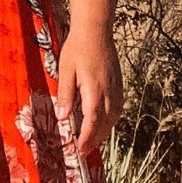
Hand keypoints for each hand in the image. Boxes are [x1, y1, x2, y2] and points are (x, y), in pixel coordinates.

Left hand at [56, 26, 121, 160]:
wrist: (96, 31)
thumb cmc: (77, 49)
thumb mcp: (65, 71)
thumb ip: (65, 95)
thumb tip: (62, 118)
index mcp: (94, 91)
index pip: (92, 122)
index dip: (87, 138)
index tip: (79, 149)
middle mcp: (108, 93)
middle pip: (105, 124)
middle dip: (94, 140)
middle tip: (84, 151)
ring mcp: (116, 89)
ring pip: (113, 118)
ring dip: (103, 132)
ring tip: (92, 141)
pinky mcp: (118, 85)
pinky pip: (116, 109)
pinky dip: (110, 120)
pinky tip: (102, 123)